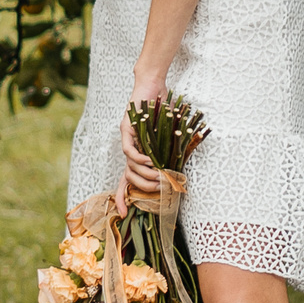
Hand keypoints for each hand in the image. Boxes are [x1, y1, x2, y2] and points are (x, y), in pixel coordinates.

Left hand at [118, 66, 167, 198]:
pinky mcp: (126, 129)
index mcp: (137, 155)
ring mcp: (126, 139)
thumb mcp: (170, 140)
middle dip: (142, 189)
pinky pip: (129, 150)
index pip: (126, 182)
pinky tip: (150, 162)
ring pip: (130, 167)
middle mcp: (129, 150)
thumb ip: (171, 155)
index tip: (124, 215)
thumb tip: (180, 177)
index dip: (123, 198)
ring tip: (159, 176)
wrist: (154, 87)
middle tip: (159, 190)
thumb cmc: (164, 112)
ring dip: (145, 175)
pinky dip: (139, 159)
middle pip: (127, 179)